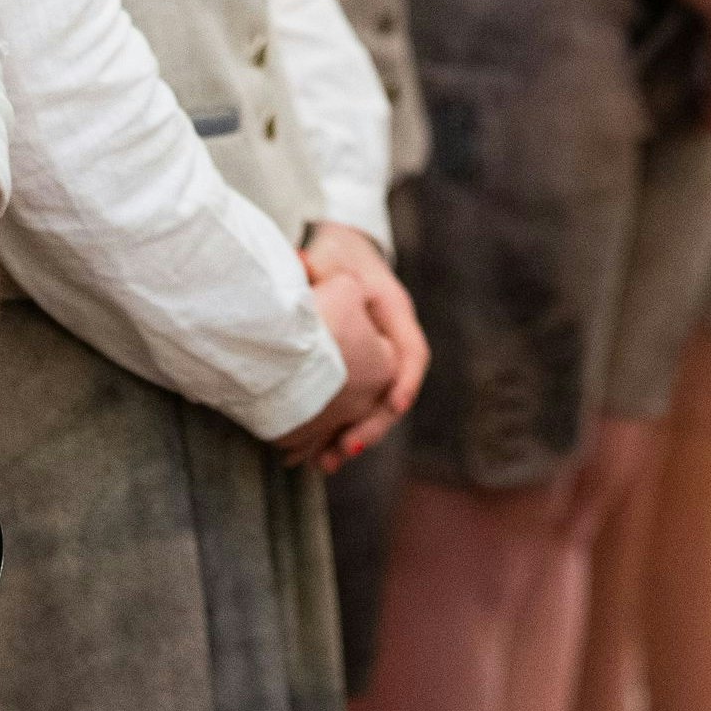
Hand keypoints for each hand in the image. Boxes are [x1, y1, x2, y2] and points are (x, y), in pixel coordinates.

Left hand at [292, 225, 427, 468]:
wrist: (338, 247)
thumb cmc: (335, 251)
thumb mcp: (331, 259)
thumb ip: (320, 268)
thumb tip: (298, 264)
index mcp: (394, 310)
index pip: (412, 351)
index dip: (404, 379)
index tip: (393, 404)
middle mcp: (391, 338)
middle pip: (394, 389)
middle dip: (374, 423)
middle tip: (348, 448)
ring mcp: (378, 356)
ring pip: (375, 404)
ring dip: (355, 435)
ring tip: (327, 463)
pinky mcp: (360, 369)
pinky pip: (357, 404)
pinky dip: (341, 429)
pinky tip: (317, 454)